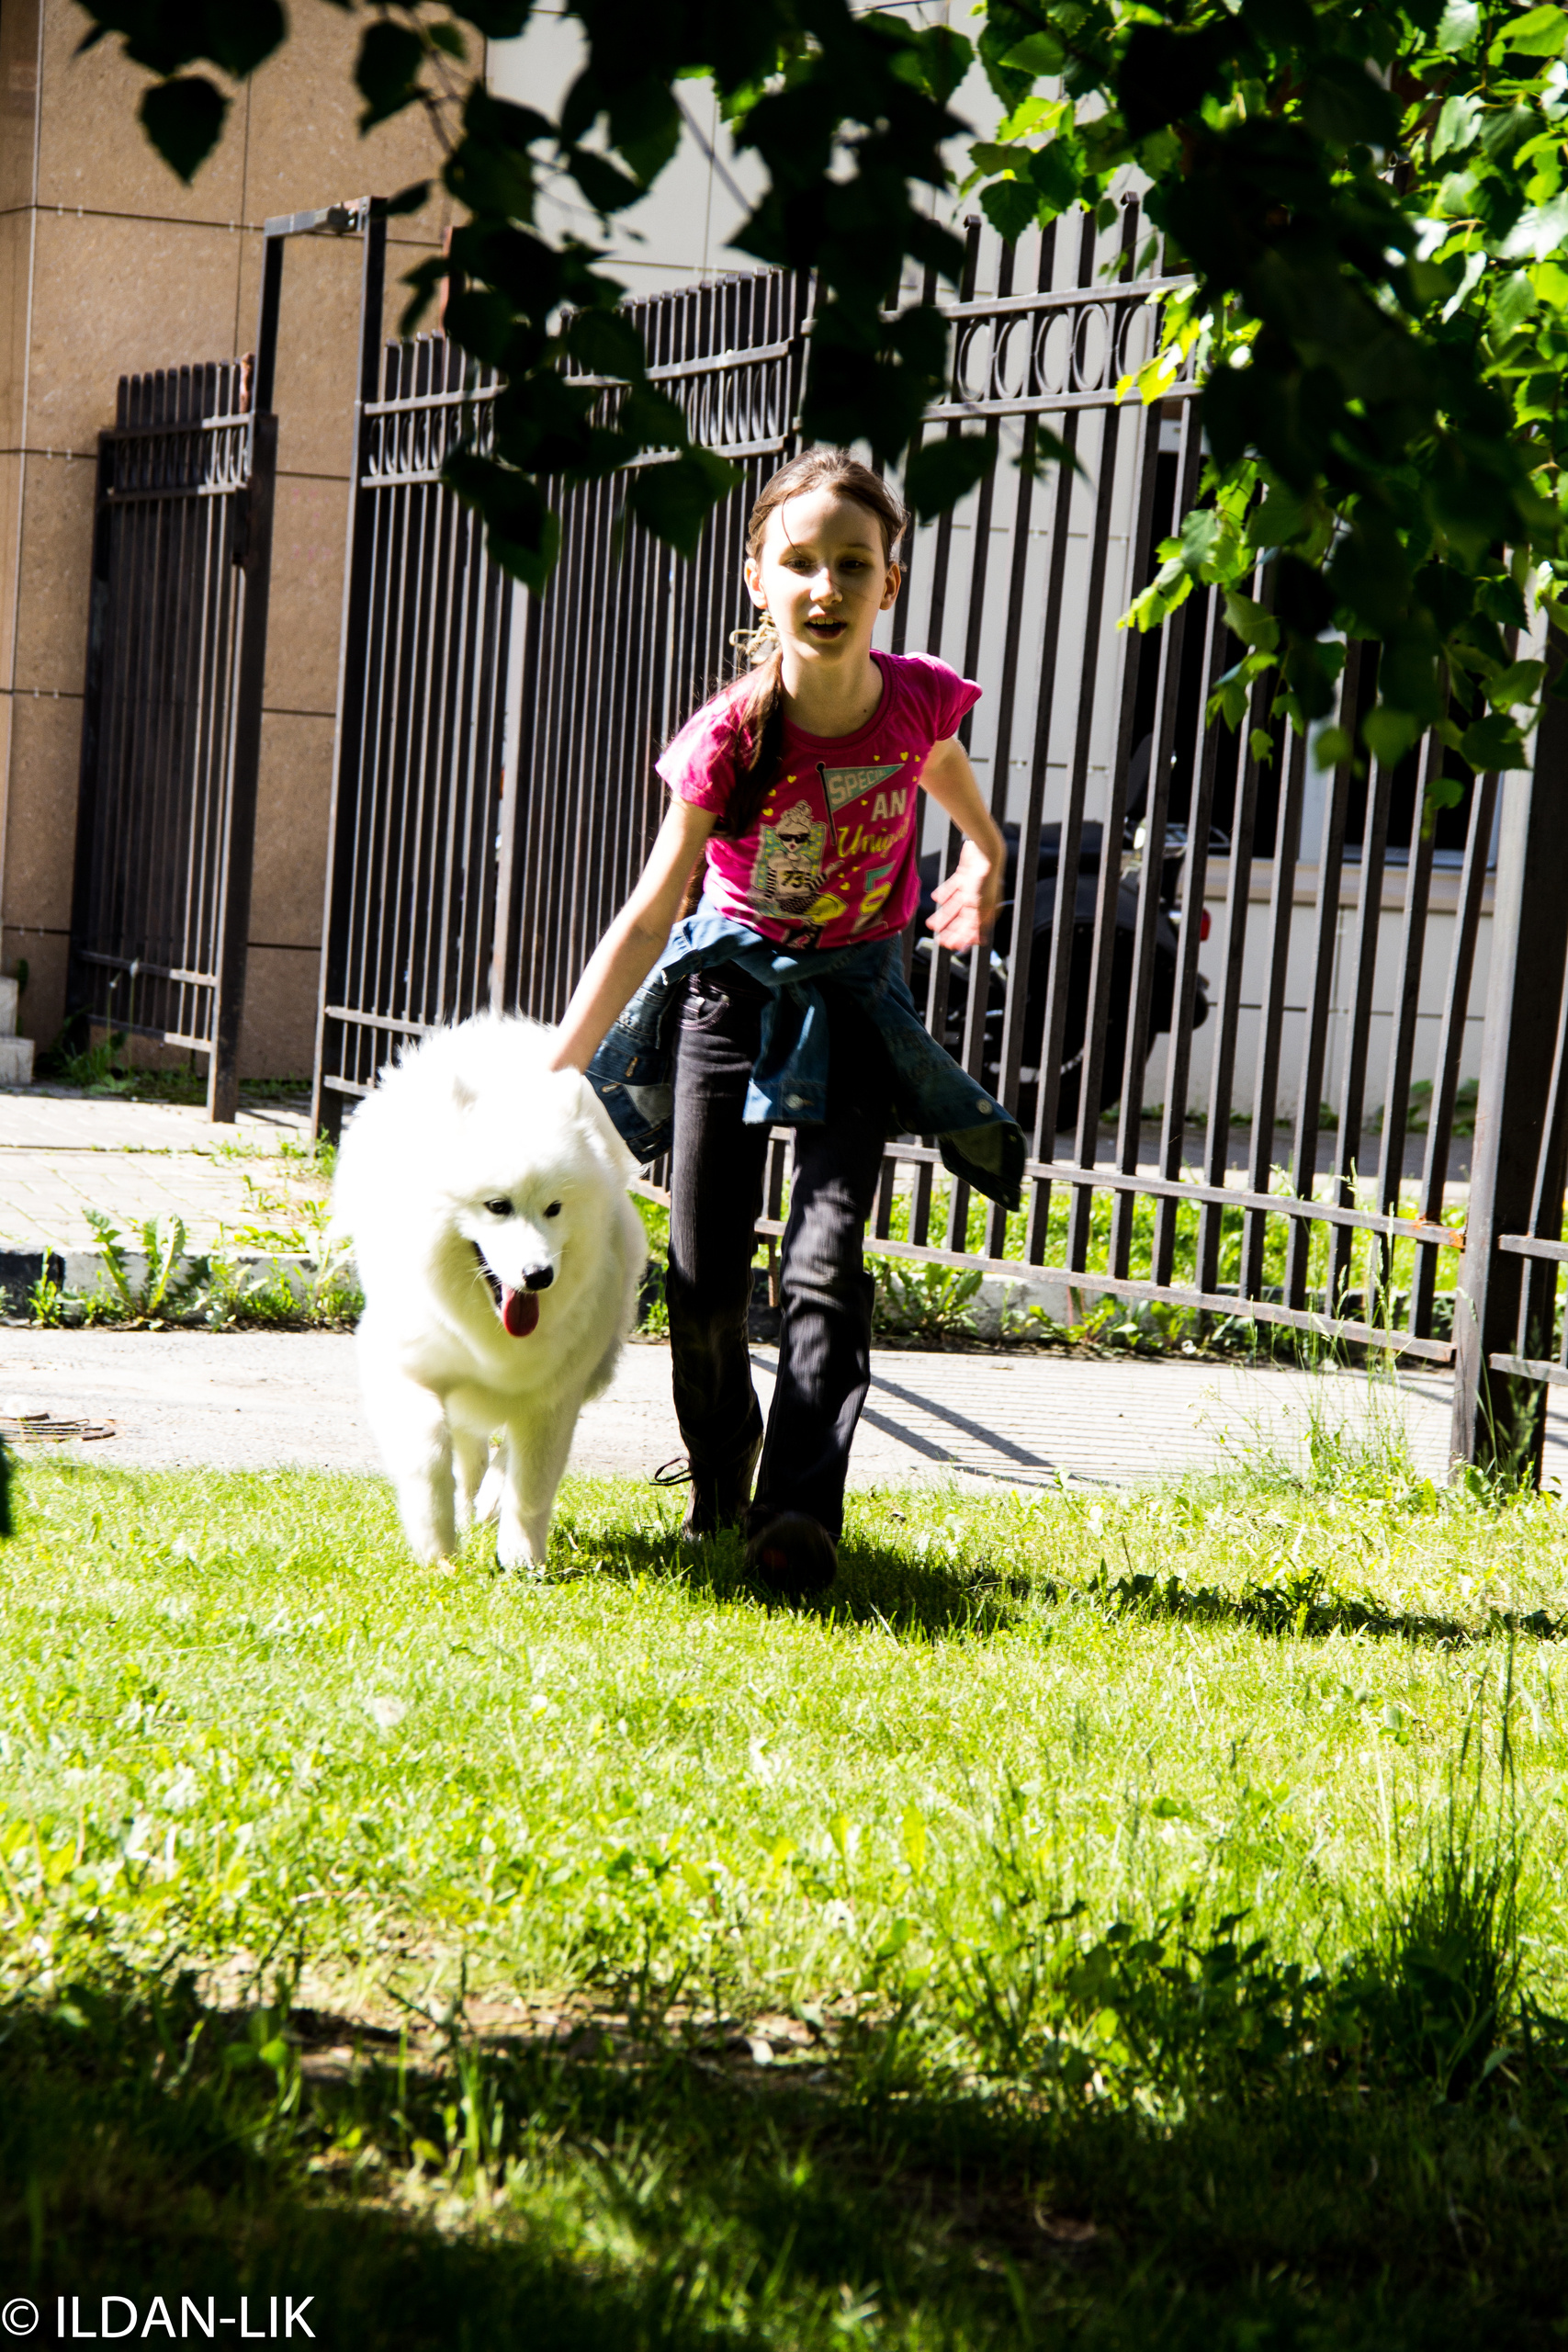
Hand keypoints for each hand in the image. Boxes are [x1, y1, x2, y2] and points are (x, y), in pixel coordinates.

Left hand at [927, 838, 1000, 952]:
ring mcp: (971, 887)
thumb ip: (976, 924)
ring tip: (930, 923)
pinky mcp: (964, 874)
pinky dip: (944, 893)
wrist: (984, 852)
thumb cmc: (984, 881)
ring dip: (943, 915)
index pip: (972, 928)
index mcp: (987, 909)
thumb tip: (978, 942)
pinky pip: (952, 887)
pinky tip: (935, 898)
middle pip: (962, 918)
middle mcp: (980, 899)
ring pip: (955, 905)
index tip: (949, 946)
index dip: (961, 938)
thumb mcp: (979, 907)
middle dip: (950, 929)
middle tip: (937, 938)